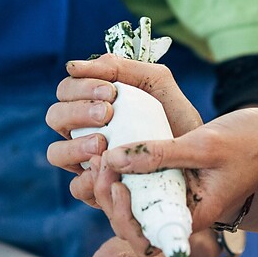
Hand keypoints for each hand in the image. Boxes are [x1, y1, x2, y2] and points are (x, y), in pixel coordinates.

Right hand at [46, 56, 203, 207]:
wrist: (201, 159)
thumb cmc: (175, 118)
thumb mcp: (157, 84)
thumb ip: (124, 67)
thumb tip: (74, 66)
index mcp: (90, 103)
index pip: (67, 89)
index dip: (81, 87)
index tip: (111, 91)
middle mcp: (81, 132)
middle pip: (55, 117)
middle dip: (77, 112)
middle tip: (107, 113)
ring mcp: (85, 162)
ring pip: (56, 152)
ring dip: (75, 145)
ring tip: (102, 142)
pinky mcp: (97, 190)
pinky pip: (76, 187)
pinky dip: (86, 179)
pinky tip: (107, 169)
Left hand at [100, 105, 257, 229]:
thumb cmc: (252, 144)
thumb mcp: (203, 146)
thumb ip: (159, 154)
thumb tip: (114, 157)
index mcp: (191, 218)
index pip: (141, 234)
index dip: (118, 211)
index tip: (110, 176)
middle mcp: (182, 213)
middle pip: (131, 221)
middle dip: (107, 194)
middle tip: (98, 159)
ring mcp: (179, 198)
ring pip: (134, 202)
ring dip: (113, 181)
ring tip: (102, 152)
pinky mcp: (178, 180)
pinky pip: (145, 183)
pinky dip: (127, 170)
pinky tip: (114, 147)